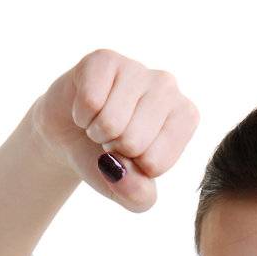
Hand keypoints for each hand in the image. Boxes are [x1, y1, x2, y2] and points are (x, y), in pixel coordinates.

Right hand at [31, 47, 199, 212]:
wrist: (71, 137)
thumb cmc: (110, 163)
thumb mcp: (131, 194)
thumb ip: (137, 197)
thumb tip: (119, 170)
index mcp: (185, 118)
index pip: (154, 162)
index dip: (132, 168)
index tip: (130, 154)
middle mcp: (168, 86)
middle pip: (134, 141)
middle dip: (113, 149)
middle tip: (111, 137)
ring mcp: (137, 68)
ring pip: (111, 122)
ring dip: (96, 132)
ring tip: (100, 124)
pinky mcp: (104, 58)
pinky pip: (90, 102)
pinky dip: (81, 115)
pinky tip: (86, 108)